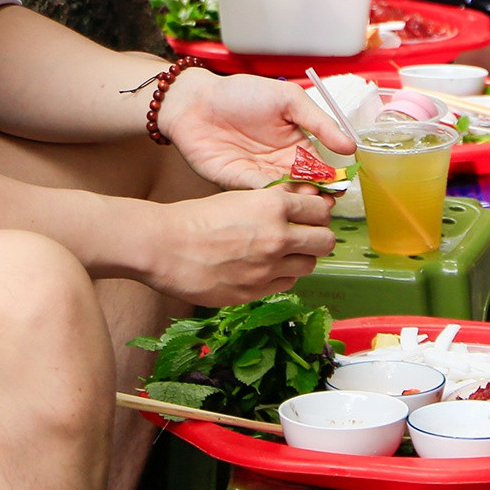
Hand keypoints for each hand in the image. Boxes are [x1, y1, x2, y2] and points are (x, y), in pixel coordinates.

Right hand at [141, 188, 338, 305]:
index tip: (312, 214)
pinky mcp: (256, 291)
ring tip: (280, 253)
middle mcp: (278, 237)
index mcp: (273, 206)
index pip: (320, 208)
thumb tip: (299, 203)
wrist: (164, 247)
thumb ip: (273, 202)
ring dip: (300, 258)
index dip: (317, 211)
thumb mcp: (239, 197)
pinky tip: (264, 267)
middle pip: (325, 241)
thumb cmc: (195, 218)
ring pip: (309, 265)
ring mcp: (269, 268)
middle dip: (318, 237)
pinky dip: (281, 276)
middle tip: (304, 235)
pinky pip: (286, 284)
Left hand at [159, 69, 356, 189]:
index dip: (332, 179)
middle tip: (325, 202)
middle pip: (305, 188)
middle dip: (317, 197)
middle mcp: (279, 164)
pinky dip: (272, 196)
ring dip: (296, 200)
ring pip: (285, 195)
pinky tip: (281, 195)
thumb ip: (319, 122)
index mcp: (296, 145)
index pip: (321, 168)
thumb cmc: (242, 93)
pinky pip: (259, 193)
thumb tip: (350, 146)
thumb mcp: (289, 100)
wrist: (196, 100)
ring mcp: (259, 176)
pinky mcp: (237, 184)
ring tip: (306, 201)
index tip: (341, 186)